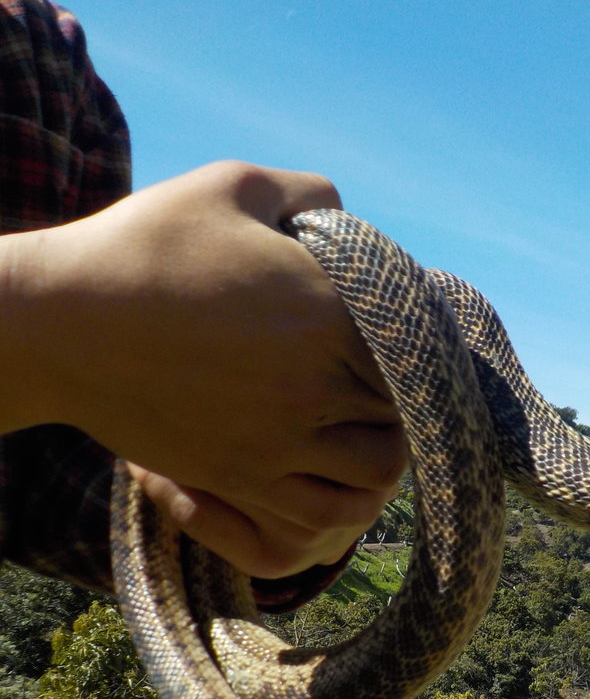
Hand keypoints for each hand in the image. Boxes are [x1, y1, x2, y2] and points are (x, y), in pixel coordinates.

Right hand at [1, 161, 405, 576]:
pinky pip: (325, 511)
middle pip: (408, 408)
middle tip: (388, 384)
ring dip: (384, 451)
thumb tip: (346, 209)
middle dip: (408, 397)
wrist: (62, 324)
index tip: (401, 336)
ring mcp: (283, 437)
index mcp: (327, 307)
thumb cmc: (145, 247)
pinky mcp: (247, 476)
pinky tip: (326, 471)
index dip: (420, 341)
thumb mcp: (230, 187)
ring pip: (382, 469)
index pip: (416, 341)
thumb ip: (307, 192)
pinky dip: (341, 498)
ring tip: (363, 430)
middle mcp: (317, 379)